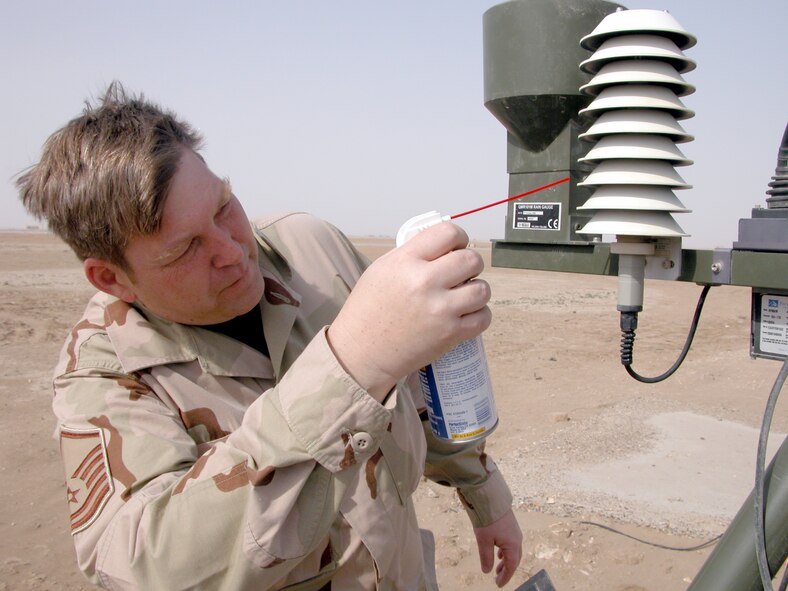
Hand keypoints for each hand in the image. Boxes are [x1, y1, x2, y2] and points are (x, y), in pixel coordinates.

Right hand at [327, 222, 490, 400]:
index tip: (456, 247)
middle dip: (471, 264)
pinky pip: (483, 317)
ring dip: (476, 290)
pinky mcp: (450, 334)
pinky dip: (479, 315)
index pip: (448, 233)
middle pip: (472, 259)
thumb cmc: (368, 310)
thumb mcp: (381, 269)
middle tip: (461, 274)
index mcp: (406, 261)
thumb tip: (442, 246)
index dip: (459, 237)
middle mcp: (425, 282)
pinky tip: (465, 315)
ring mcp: (440, 309)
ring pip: (482, 289)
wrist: (362, 352)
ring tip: (463, 296)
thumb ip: (412, 254)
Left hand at [473, 509, 522, 587]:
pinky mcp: (510, 525)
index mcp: (513, 545)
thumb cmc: (487, 519)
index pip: (511, 566)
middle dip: (507, 570)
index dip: (505, 577)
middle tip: (498, 578)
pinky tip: (498, 552)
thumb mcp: (484, 541)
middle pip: (514, 559)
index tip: (498, 584)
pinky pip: (511, 543)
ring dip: (505, 561)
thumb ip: (486, 557)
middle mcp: (517, 539)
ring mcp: (515, 531)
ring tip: (497, 568)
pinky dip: (505, 551)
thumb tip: (487, 571)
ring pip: (513, 551)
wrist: (490, 498)